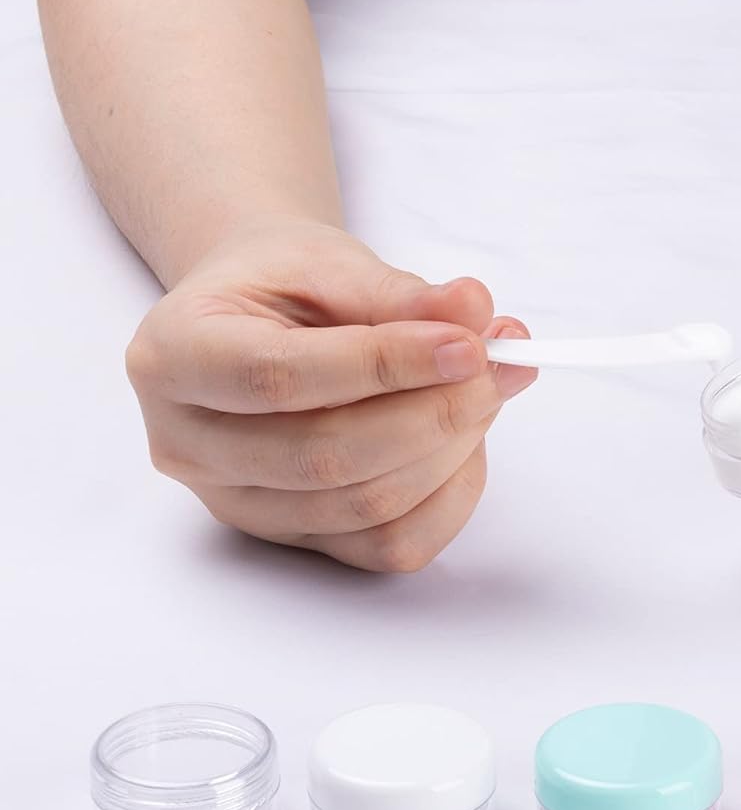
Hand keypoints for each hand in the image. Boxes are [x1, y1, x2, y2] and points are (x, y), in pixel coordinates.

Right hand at [125, 217, 535, 570]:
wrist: (259, 317)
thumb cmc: (285, 287)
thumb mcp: (331, 262)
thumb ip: (399, 292)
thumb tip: (473, 311)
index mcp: (173, 356)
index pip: (281, 376)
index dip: (386, 365)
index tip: (468, 345)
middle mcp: (188, 444)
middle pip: (326, 457)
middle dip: (435, 412)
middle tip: (499, 364)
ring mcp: (236, 504)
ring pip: (365, 508)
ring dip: (451, 450)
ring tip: (491, 387)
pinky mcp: (292, 541)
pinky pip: (388, 547)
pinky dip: (449, 497)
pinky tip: (467, 442)